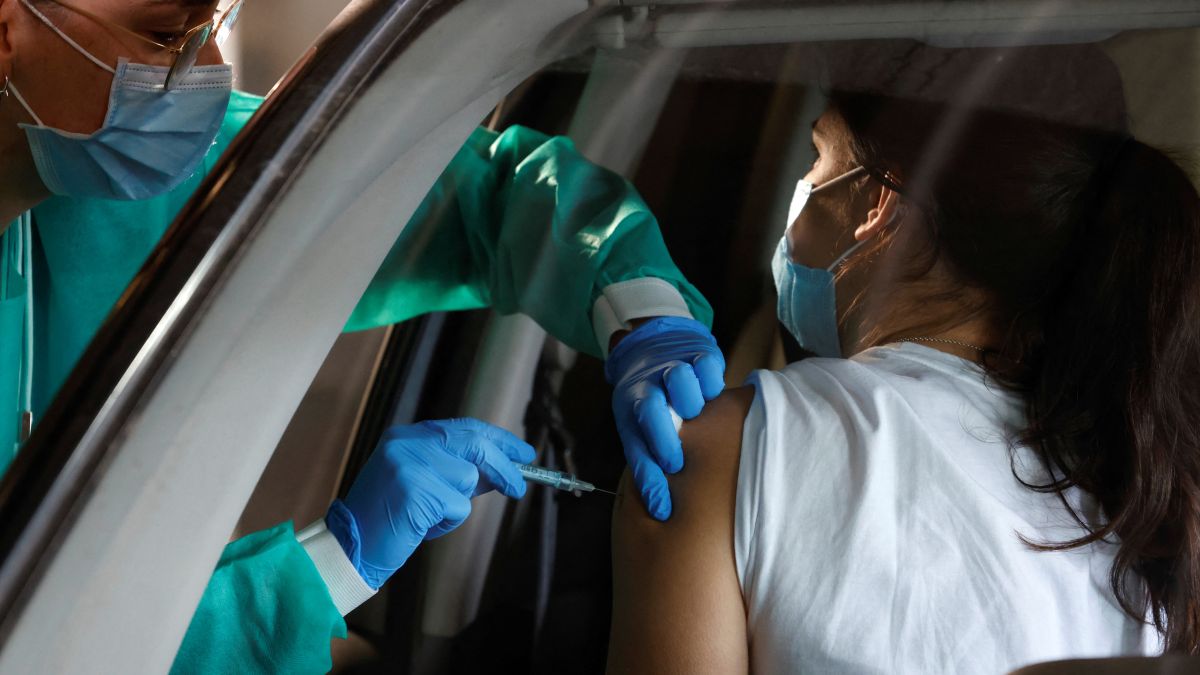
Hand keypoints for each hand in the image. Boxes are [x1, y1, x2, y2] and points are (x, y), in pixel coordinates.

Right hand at [326, 418, 534, 588]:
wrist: (349, 546)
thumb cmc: (388, 518)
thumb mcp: (422, 483)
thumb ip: (456, 469)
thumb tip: (501, 468)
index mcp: (407, 435)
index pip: (465, 427)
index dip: (498, 439)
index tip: (522, 452)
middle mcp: (407, 442)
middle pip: (474, 444)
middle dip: (503, 466)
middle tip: (519, 486)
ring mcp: (409, 464)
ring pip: (468, 479)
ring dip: (457, 506)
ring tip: (427, 517)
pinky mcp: (414, 491)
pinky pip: (457, 507)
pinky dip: (446, 523)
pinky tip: (420, 527)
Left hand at [605, 317, 724, 520]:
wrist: (653, 345)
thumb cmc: (648, 400)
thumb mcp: (637, 427)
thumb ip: (646, 462)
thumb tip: (660, 511)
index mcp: (629, 406)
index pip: (635, 446)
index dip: (648, 478)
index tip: (661, 509)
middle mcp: (648, 385)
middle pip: (651, 409)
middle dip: (663, 440)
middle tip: (676, 463)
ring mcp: (672, 366)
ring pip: (679, 381)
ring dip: (689, 402)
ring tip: (693, 413)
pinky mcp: (698, 352)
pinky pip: (708, 367)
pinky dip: (711, 381)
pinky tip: (711, 392)